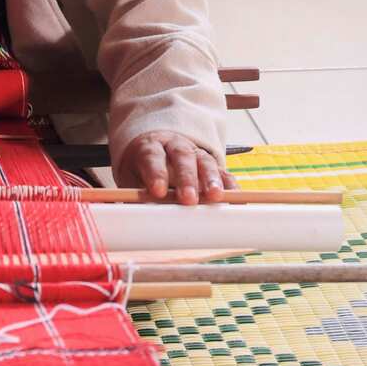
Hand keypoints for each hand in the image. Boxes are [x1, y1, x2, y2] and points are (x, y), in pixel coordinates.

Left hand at [114, 131, 236, 204]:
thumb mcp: (131, 178)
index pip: (153, 157)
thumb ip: (134, 196)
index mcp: (151, 147)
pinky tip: (235, 199)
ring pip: (205, 162)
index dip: (156, 173)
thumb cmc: (142, 169)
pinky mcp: (212, 164)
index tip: (157, 191)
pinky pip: (223, 172)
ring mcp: (196, 153)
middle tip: (188, 199)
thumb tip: (134, 219)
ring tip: (216, 197)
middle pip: (182, 158)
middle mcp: (175, 146)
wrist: (156, 149)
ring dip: (211, 180)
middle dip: (186, 178)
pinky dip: (230, 185)